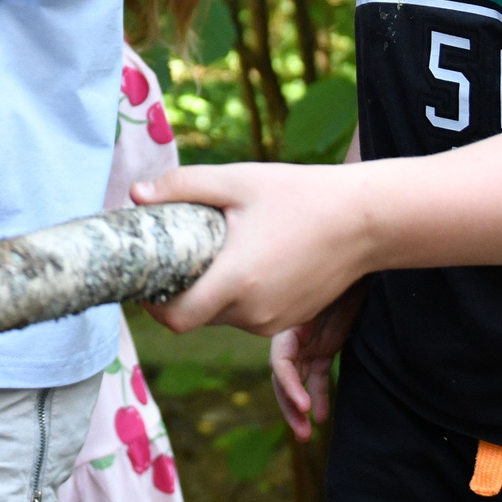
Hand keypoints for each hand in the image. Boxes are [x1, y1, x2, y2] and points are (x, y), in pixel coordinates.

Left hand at [133, 162, 376, 335]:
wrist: (366, 219)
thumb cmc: (300, 194)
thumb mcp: (237, 180)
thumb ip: (182, 186)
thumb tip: (135, 194)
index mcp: (236, 281)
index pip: (176, 319)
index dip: (153, 305)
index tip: (146, 280)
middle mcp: (254, 312)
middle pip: (196, 317)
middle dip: (181, 291)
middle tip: (178, 254)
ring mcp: (275, 321)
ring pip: (223, 317)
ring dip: (212, 293)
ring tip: (219, 251)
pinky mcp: (292, 320)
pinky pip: (251, 316)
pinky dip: (240, 296)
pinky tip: (250, 259)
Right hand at [271, 283, 365, 440]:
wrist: (359, 258)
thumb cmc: (343, 271)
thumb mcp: (329, 288)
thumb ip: (317, 305)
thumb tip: (309, 324)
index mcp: (289, 323)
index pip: (280, 362)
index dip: (290, 385)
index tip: (306, 406)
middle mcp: (294, 336)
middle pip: (283, 378)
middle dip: (290, 406)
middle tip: (302, 431)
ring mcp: (308, 342)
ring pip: (298, 382)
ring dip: (300, 407)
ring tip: (307, 433)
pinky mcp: (324, 347)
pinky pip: (317, 377)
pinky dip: (319, 396)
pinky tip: (322, 416)